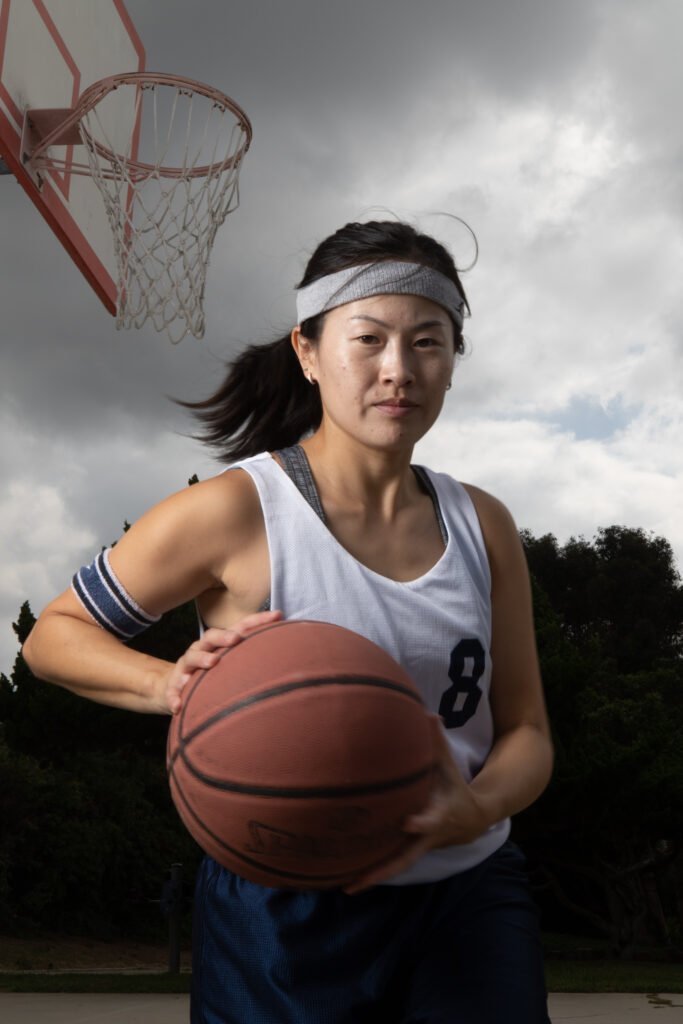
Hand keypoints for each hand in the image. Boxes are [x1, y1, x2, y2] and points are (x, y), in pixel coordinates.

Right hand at [164, 609, 282, 713]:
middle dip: (225, 636)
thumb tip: (291, 658)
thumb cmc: (210, 673)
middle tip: (237, 639)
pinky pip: (172, 691)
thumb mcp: (230, 663)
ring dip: (202, 658)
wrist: (173, 686)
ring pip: (192, 658)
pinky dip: (175, 696)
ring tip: (213, 662)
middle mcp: (202, 649)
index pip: (241, 627)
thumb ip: (253, 658)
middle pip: (212, 637)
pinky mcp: (173, 686)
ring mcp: (186, 666)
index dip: (258, 620)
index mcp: (219, 643)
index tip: (278, 615)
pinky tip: (180, 704)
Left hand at [344, 715, 490, 892]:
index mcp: (439, 816)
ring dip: (374, 877)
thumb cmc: (456, 789)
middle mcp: (427, 837)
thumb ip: (438, 743)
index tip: (407, 823)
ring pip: (397, 865)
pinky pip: (394, 863)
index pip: (430, 821)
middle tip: (357, 881)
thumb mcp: (450, 767)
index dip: (421, 822)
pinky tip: (349, 878)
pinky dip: (375, 871)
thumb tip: (429, 714)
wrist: (475, 821)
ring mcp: (419, 847)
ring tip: (346, 887)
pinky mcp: (412, 851)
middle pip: (405, 857)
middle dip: (383, 870)